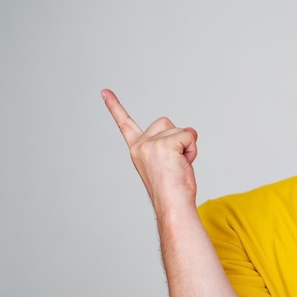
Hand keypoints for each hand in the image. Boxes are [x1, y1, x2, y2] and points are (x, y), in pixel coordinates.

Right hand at [101, 89, 198, 217]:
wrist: (173, 205)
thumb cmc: (172, 191)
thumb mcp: (167, 162)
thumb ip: (169, 144)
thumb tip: (189, 131)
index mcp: (136, 149)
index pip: (125, 124)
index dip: (115, 106)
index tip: (104, 91)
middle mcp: (140, 145)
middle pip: (166, 123)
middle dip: (177, 138)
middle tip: (175, 162)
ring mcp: (151, 144)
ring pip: (180, 130)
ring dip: (187, 145)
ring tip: (180, 166)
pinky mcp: (166, 144)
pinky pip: (189, 135)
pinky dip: (192, 149)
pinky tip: (184, 164)